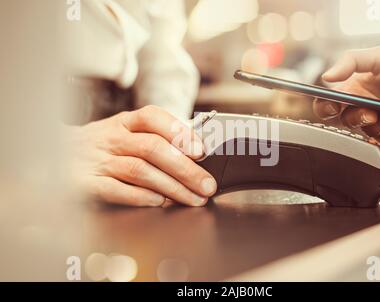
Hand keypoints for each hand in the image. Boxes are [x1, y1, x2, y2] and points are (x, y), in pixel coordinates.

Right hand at [66, 106, 216, 206]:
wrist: (53, 154)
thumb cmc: (101, 146)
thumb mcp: (124, 132)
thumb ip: (154, 138)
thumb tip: (195, 154)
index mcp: (123, 123)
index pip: (153, 117)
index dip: (179, 132)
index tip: (202, 151)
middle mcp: (111, 138)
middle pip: (153, 148)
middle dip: (185, 169)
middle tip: (206, 185)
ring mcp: (97, 160)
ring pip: (139, 170)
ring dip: (171, 186)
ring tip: (192, 198)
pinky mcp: (85, 182)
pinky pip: (116, 189)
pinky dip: (141, 197)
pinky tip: (159, 202)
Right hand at [313, 46, 379, 145]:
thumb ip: (351, 61)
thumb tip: (327, 75)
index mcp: (354, 91)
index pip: (328, 104)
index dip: (324, 107)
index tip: (333, 105)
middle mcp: (363, 109)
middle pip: (345, 121)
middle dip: (357, 118)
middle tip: (370, 112)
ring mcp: (378, 123)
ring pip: (367, 133)